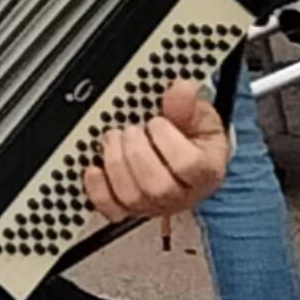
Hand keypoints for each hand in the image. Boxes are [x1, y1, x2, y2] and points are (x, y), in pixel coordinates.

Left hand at [81, 80, 229, 222]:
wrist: (187, 161)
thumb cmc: (194, 142)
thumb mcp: (198, 118)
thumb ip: (188, 106)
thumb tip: (180, 90)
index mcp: (204, 172)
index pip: (188, 165)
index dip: (167, 140)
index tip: (157, 122)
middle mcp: (181, 195)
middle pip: (158, 187)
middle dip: (136, 152)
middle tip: (130, 131)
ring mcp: (154, 205)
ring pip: (132, 197)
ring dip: (115, 164)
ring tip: (114, 140)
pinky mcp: (130, 209)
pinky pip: (110, 208)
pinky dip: (97, 188)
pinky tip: (95, 168)